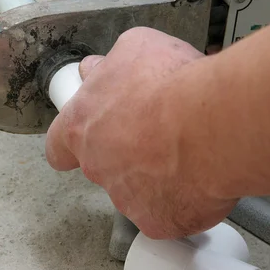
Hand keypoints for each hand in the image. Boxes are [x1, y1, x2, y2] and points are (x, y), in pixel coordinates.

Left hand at [46, 27, 237, 238]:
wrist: (212, 125)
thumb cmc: (170, 83)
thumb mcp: (135, 48)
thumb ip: (111, 63)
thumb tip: (101, 69)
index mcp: (79, 126)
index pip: (57, 145)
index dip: (72, 142)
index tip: (89, 135)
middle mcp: (95, 165)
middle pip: (102, 164)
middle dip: (125, 151)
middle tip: (155, 131)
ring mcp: (124, 198)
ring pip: (136, 189)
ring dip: (154, 173)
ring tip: (186, 150)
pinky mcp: (157, 222)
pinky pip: (167, 213)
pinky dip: (181, 199)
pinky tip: (199, 178)